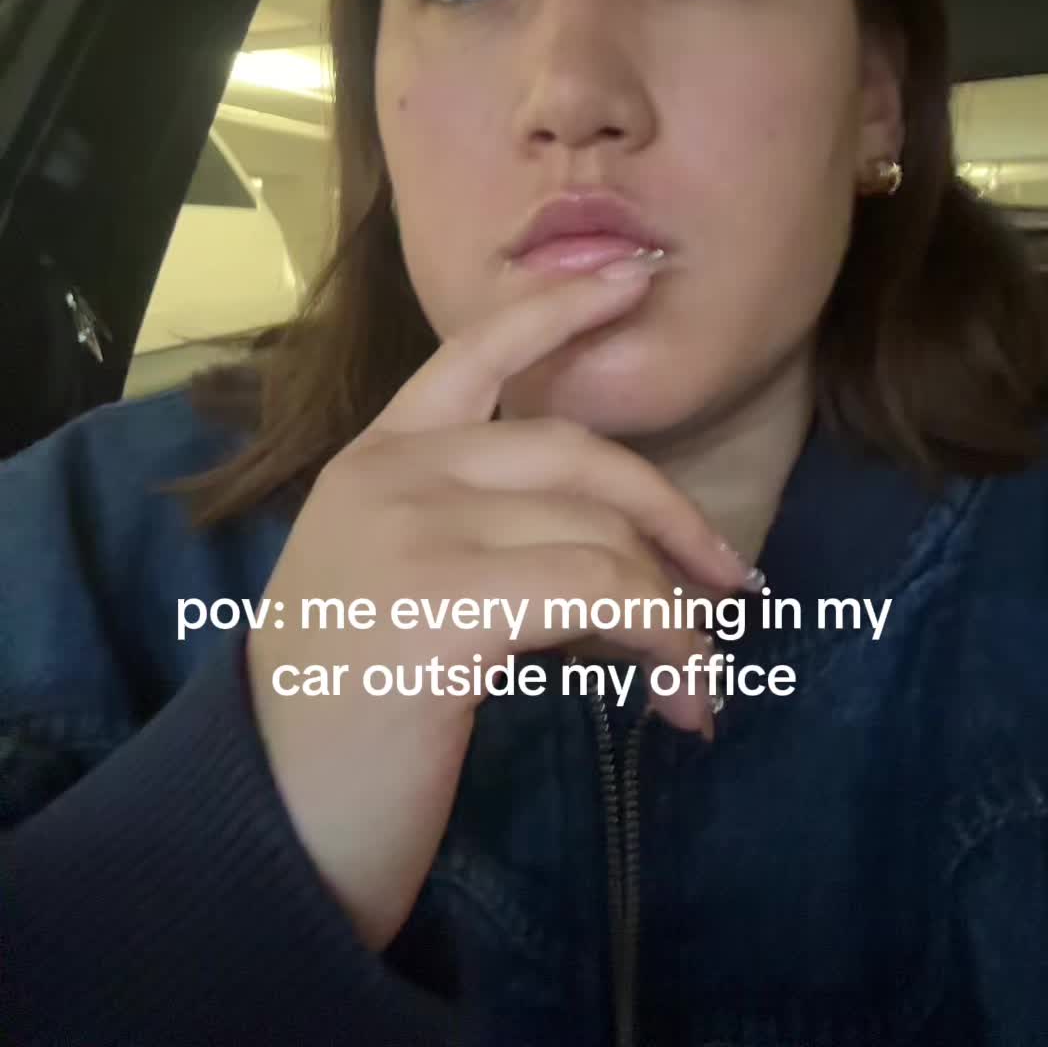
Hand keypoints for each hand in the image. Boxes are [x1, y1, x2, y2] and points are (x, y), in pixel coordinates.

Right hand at [247, 256, 751, 950]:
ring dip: (676, 609)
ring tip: (699, 680)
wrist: (262, 820)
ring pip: (599, 532)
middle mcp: (390, 475)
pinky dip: (664, 639)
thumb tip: (623, 557)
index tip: (637, 275)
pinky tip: (681, 695)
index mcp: (374, 458)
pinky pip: (598, 593)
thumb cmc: (337, 716)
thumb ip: (479, 536)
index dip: (564, 307)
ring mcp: (412, 532)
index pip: (476, 351)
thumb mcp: (397, 588)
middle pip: (574, 453)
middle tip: (735, 583)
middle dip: (672, 513)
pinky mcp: (443, 604)